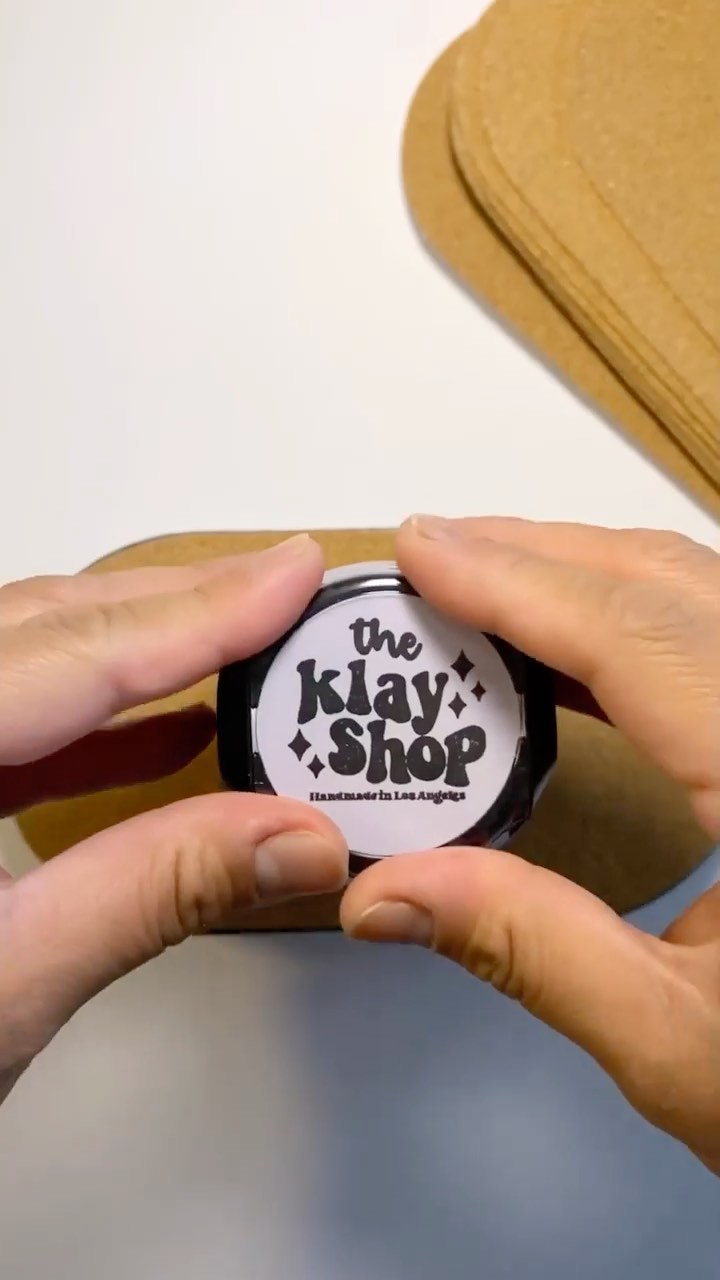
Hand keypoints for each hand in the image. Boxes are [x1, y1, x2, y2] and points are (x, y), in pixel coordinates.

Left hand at [0, 537, 346, 1103]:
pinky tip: (160, 735)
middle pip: (38, 629)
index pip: (66, 654)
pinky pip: (3, 723)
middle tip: (279, 589)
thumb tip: (290, 839)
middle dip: (170, 605)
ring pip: (20, 660)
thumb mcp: (6, 985)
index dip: (193, 612)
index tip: (288, 576)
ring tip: (237, 645)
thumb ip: (153, 891)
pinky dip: (87, 724)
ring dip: (134, 652)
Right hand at [341, 516, 719, 1175]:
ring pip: (709, 595)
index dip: (519, 584)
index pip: (642, 637)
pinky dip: (637, 622)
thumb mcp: (678, 1044)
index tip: (421, 552)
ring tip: (483, 582)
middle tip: (434, 551)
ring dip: (590, 575)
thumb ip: (530, 948)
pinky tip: (572, 652)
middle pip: (680, 585)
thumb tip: (378, 892)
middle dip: (545, 554)